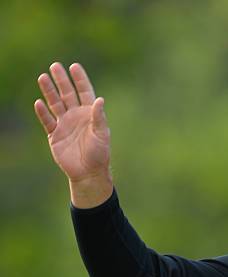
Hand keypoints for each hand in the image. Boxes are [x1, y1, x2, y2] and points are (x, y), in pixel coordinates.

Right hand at [34, 62, 109, 182]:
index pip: (84, 92)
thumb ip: (99, 117)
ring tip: (42, 77)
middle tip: (55, 66)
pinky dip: (42, 112)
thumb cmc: (99, 153)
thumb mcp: (102, 134)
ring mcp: (64, 124)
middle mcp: (76, 116)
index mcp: (90, 114)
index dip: (80, 79)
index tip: (74, 66)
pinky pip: (47, 121)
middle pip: (67, 94)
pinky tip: (38, 102)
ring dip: (49, 91)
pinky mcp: (54, 135)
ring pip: (55, 104)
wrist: (88, 172)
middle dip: (62, 80)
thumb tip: (100, 99)